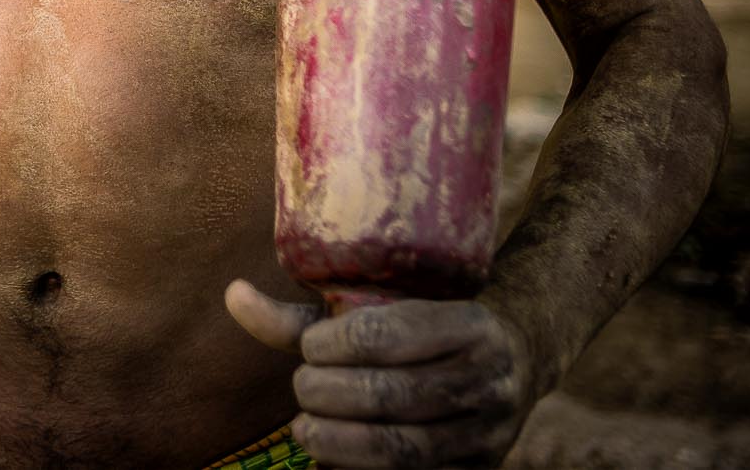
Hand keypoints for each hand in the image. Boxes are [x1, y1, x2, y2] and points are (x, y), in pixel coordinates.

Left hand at [227, 282, 543, 467]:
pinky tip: (331, 460)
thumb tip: (232, 295)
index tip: (309, 349)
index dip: (333, 344)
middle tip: (303, 389)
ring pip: (405, 447)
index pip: (386, 334)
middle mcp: (488, 378)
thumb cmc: (424, 325)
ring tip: (306, 430)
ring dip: (340, 442)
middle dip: (329, 395)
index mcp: (470, 323)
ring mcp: (489, 432)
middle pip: (390, 395)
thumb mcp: (380, 307)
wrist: (516, 358)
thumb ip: (306, 315)